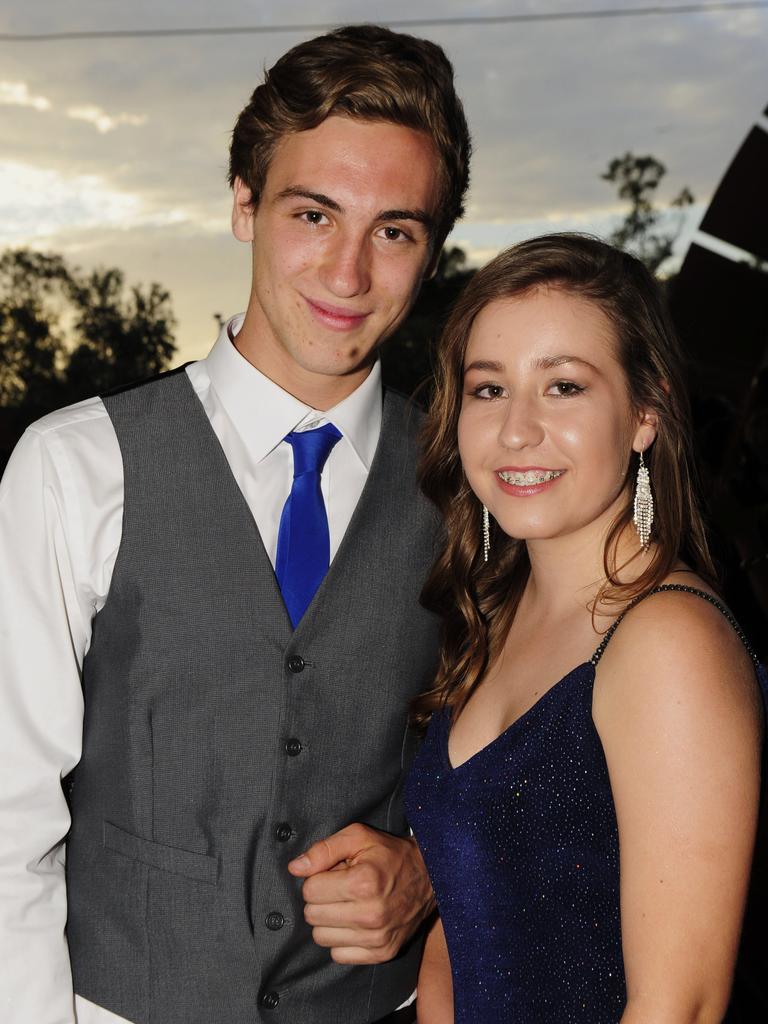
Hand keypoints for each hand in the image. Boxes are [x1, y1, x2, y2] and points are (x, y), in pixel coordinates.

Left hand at [288, 822, 434, 963]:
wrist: (430, 877)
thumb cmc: (390, 854)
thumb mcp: (358, 837)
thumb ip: (324, 849)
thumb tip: (295, 867)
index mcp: (363, 882)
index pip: (310, 890)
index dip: (317, 878)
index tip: (334, 873)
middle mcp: (370, 914)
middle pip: (312, 915)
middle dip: (320, 899)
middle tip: (340, 887)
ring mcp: (377, 938)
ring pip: (321, 938)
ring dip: (328, 921)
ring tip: (348, 904)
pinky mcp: (382, 953)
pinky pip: (338, 955)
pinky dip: (342, 939)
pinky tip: (355, 922)